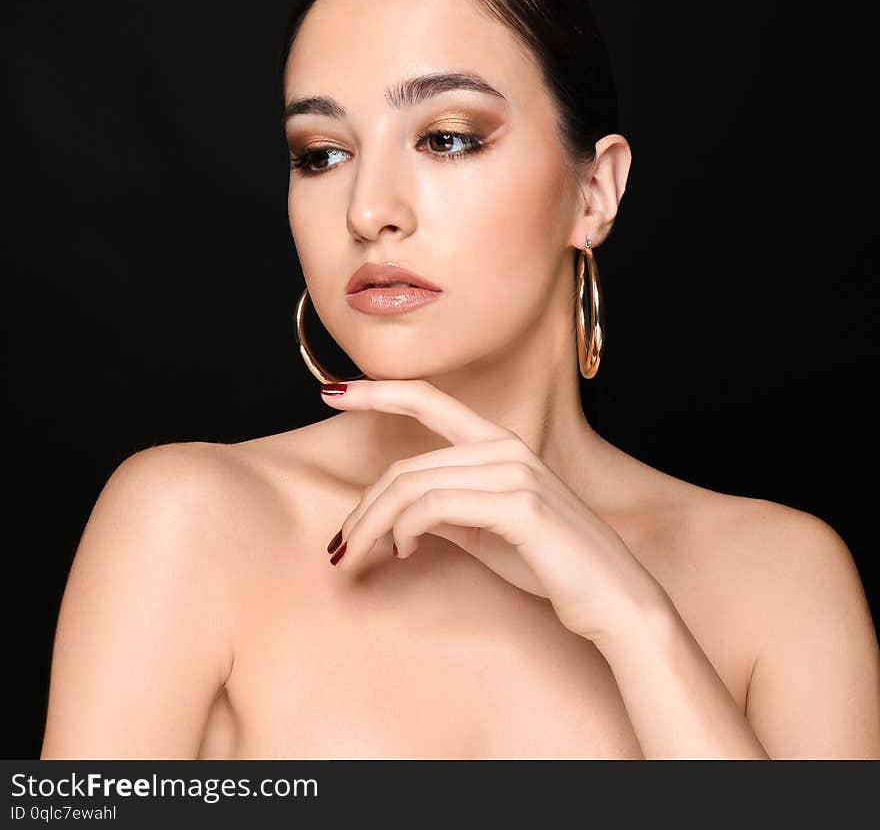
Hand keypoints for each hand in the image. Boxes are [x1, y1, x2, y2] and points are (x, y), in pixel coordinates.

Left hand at [320, 379, 667, 645]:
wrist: (613, 598)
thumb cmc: (551, 563)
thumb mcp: (489, 528)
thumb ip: (449, 508)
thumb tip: (400, 513)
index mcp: (500, 443)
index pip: (430, 401)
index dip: (378, 392)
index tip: (333, 390)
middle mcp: (505, 448)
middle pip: (405, 466)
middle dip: (363, 508)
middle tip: (340, 546)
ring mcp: (514, 473)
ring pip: (412, 487)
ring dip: (373, 525)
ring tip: (359, 556)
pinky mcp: (518, 505)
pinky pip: (434, 507)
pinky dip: (404, 530)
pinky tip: (402, 552)